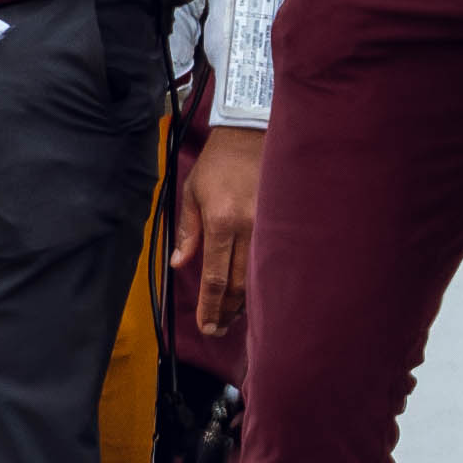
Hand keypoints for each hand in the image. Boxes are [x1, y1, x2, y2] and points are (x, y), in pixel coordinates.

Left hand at [178, 122, 262, 334]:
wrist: (252, 133)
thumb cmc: (218, 161)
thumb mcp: (191, 191)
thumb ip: (187, 231)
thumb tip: (180, 264)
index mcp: (221, 222)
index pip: (216, 278)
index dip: (210, 307)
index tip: (206, 326)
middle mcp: (247, 227)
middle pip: (240, 284)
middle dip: (228, 312)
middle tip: (218, 329)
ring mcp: (269, 224)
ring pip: (260, 276)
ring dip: (246, 301)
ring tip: (234, 317)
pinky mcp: (283, 220)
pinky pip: (272, 258)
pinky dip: (263, 279)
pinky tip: (258, 291)